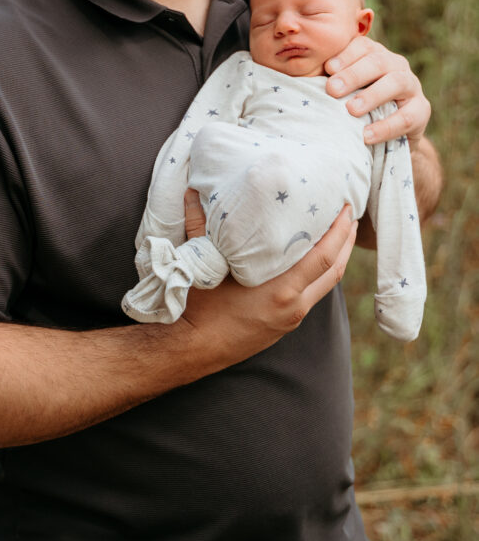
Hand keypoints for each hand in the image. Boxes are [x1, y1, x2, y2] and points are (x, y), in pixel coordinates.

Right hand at [182, 190, 356, 363]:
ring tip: (340, 234)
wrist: (193, 349)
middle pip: (335, 271)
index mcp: (281, 290)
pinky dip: (319, 274)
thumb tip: (191, 192)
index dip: (339, 232)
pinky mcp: (284, 325)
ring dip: (337, 259)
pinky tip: (313, 261)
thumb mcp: (203, 262)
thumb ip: (200, 225)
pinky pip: (311, 295)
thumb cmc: (198, 307)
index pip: (324, 257)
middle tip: (350, 215)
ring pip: (325, 285)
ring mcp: (290, 318)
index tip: (345, 208)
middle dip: (346, 242)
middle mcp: (293, 306)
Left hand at [324, 36, 430, 147]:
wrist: (389, 136)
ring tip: (351, 110)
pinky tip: (366, 135)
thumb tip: (299, 77)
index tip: (326, 68)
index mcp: (375, 54)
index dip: (344, 55)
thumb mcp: (345, 92)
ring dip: (372, 95)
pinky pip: (407, 116)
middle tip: (331, 89)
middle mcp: (395, 65)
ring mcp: (412, 86)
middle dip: (353, 75)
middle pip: (377, 61)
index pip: (361, 46)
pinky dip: (385, 126)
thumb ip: (330, 81)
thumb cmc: (358, 108)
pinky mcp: (422, 110)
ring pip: (396, 83)